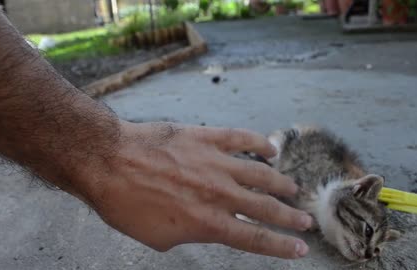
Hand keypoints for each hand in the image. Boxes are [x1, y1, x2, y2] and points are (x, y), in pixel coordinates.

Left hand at [77, 122, 311, 257]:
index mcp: (208, 223)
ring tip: (294, 189)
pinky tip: (271, 149)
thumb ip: (189, 234)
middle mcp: (219, 195)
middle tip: (306, 220)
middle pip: (265, 209)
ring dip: (280, 184)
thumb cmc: (126, 203)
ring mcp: (216, 164)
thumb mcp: (158, 237)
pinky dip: (260, 144)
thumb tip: (202, 228)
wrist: (110, 162)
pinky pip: (242, 140)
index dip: (281, 246)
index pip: (254, 238)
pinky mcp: (207, 138)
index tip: (300, 248)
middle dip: (290, 217)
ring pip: (261, 175)